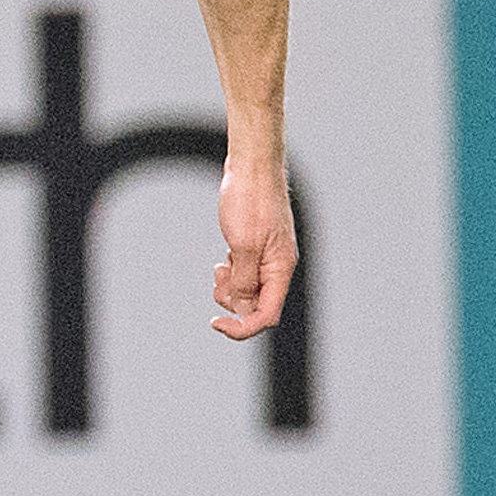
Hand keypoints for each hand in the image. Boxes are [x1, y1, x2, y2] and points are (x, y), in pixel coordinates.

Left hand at [211, 162, 297, 339]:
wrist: (252, 168)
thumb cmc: (251, 201)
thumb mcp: (243, 245)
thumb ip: (244, 280)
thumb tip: (242, 309)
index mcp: (281, 269)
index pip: (266, 315)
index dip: (242, 327)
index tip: (215, 322)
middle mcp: (277, 267)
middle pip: (255, 305)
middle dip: (232, 300)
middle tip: (220, 276)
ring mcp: (267, 258)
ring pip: (247, 290)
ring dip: (229, 286)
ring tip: (221, 266)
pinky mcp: (256, 248)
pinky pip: (243, 274)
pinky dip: (230, 273)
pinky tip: (224, 258)